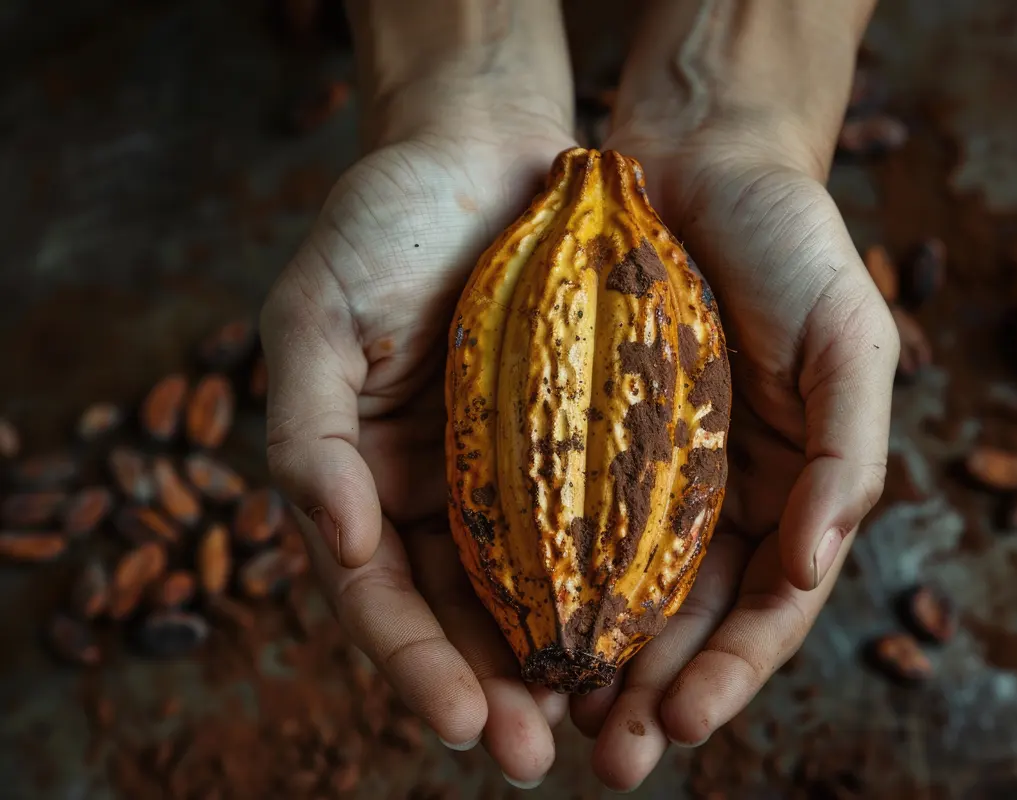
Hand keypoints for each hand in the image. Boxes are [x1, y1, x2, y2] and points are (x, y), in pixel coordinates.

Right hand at [260, 108, 576, 785]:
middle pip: (461, 615)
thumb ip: (305, 433)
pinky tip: (646, 630)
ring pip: (534, 588)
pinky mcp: (577, 443)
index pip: (378, 597)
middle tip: (536, 754)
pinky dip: (613, 582)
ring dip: (563, 660)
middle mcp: (435, 493)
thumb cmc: (386, 220)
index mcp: (359, 479)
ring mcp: (507, 473)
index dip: (412, 664)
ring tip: (603, 725)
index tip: (459, 723)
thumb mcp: (315, 314)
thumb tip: (334, 544)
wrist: (481, 145)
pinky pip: (597, 525)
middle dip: (495, 688)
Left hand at [574, 119, 899, 789]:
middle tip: (607, 759)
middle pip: (688, 621)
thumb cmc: (791, 242)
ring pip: (620, 589)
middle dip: (651, 694)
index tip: (682, 724)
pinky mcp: (586, 436)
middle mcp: (720, 496)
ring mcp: (651, 471)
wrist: (699, 157)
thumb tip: (812, 566)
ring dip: (592, 660)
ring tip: (552, 724)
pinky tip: (516, 624)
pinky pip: (563, 520)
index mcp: (791, 489)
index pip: (767, 609)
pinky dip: (546, 579)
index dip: (731, 673)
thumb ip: (848, 455)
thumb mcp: (851, 340)